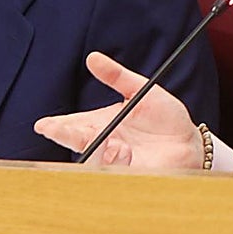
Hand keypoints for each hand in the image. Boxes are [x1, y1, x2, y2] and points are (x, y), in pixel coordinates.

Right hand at [34, 51, 204, 169]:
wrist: (190, 141)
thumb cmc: (165, 116)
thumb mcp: (142, 90)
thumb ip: (118, 76)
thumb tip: (92, 58)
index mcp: (101, 125)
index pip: (73, 126)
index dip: (55, 127)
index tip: (43, 125)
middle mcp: (104, 145)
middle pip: (79, 144)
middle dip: (66, 137)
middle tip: (57, 130)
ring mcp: (116, 162)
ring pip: (94, 163)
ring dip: (96, 151)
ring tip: (109, 140)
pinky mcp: (131, 176)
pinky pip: (117, 174)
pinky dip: (116, 163)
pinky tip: (123, 151)